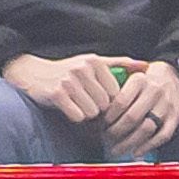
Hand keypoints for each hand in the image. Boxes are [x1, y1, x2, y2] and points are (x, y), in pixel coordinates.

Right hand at [0, 50, 123, 124]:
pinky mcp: (57, 94)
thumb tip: (146, 66)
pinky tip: (68, 110)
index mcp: (95, 61)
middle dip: (97, 109)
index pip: (116, 92)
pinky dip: (74, 117)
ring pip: (92, 112)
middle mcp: (83, 69)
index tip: (99, 101)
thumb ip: (119, 64)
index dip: (109, 102)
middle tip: (86, 105)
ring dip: (86, 114)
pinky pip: (77, 116)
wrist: (32, 74)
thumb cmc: (66, 71)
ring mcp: (69, 81)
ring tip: (77, 106)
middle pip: (105, 104)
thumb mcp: (92, 63)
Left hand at [103, 58, 178, 155]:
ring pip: (146, 128)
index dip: (108, 118)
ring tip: (116, 150)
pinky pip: (162, 136)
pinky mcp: (175, 117)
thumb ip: (113, 94)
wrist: (171, 77)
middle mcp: (155, 91)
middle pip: (132, 118)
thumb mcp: (127, 80)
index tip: (101, 125)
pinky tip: (135, 152)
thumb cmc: (142, 84)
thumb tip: (95, 116)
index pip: (119, 103)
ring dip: (129, 143)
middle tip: (106, 139)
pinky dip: (147, 146)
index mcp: (139, 80)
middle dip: (115, 133)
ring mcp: (167, 105)